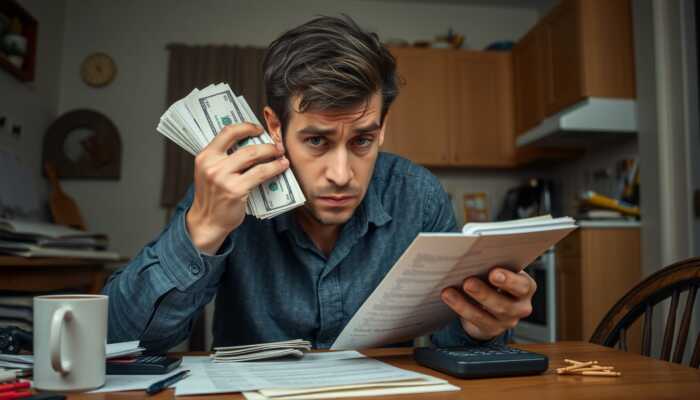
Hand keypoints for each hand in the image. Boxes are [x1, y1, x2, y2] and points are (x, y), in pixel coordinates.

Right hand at [186, 123, 287, 253]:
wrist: (207, 221)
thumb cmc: (213, 197)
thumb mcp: (210, 172)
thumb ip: (224, 158)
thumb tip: (251, 144)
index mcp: (205, 156)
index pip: (227, 132)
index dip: (246, 127)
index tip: (258, 129)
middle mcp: (212, 165)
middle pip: (246, 146)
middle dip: (266, 144)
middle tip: (277, 145)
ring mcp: (223, 178)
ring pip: (254, 157)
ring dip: (272, 153)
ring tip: (281, 154)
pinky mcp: (235, 190)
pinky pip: (260, 174)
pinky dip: (274, 168)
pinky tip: (281, 167)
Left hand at [441, 268, 535, 340]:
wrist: (494, 302)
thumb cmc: (497, 279)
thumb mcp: (501, 270)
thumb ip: (493, 264)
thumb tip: (471, 252)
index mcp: (526, 287)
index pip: (523, 286)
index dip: (509, 281)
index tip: (493, 273)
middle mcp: (521, 307)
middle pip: (504, 304)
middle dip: (484, 293)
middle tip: (468, 282)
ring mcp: (507, 321)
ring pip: (487, 316)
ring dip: (465, 303)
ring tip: (449, 291)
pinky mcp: (491, 329)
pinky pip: (475, 321)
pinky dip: (460, 308)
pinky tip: (449, 297)